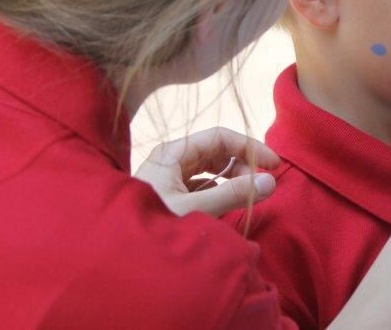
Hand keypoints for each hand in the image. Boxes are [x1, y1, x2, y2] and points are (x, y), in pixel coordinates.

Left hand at [134, 127, 279, 216]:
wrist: (116, 253)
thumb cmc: (150, 226)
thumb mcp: (194, 210)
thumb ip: (232, 194)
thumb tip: (269, 182)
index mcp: (173, 153)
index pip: (220, 137)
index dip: (250, 147)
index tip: (273, 164)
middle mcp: (171, 160)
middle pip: (216, 151)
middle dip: (242, 165)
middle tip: (260, 186)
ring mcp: (169, 177)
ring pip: (210, 169)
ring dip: (232, 179)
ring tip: (247, 196)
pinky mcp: (170, 194)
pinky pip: (202, 185)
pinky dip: (219, 191)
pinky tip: (227, 204)